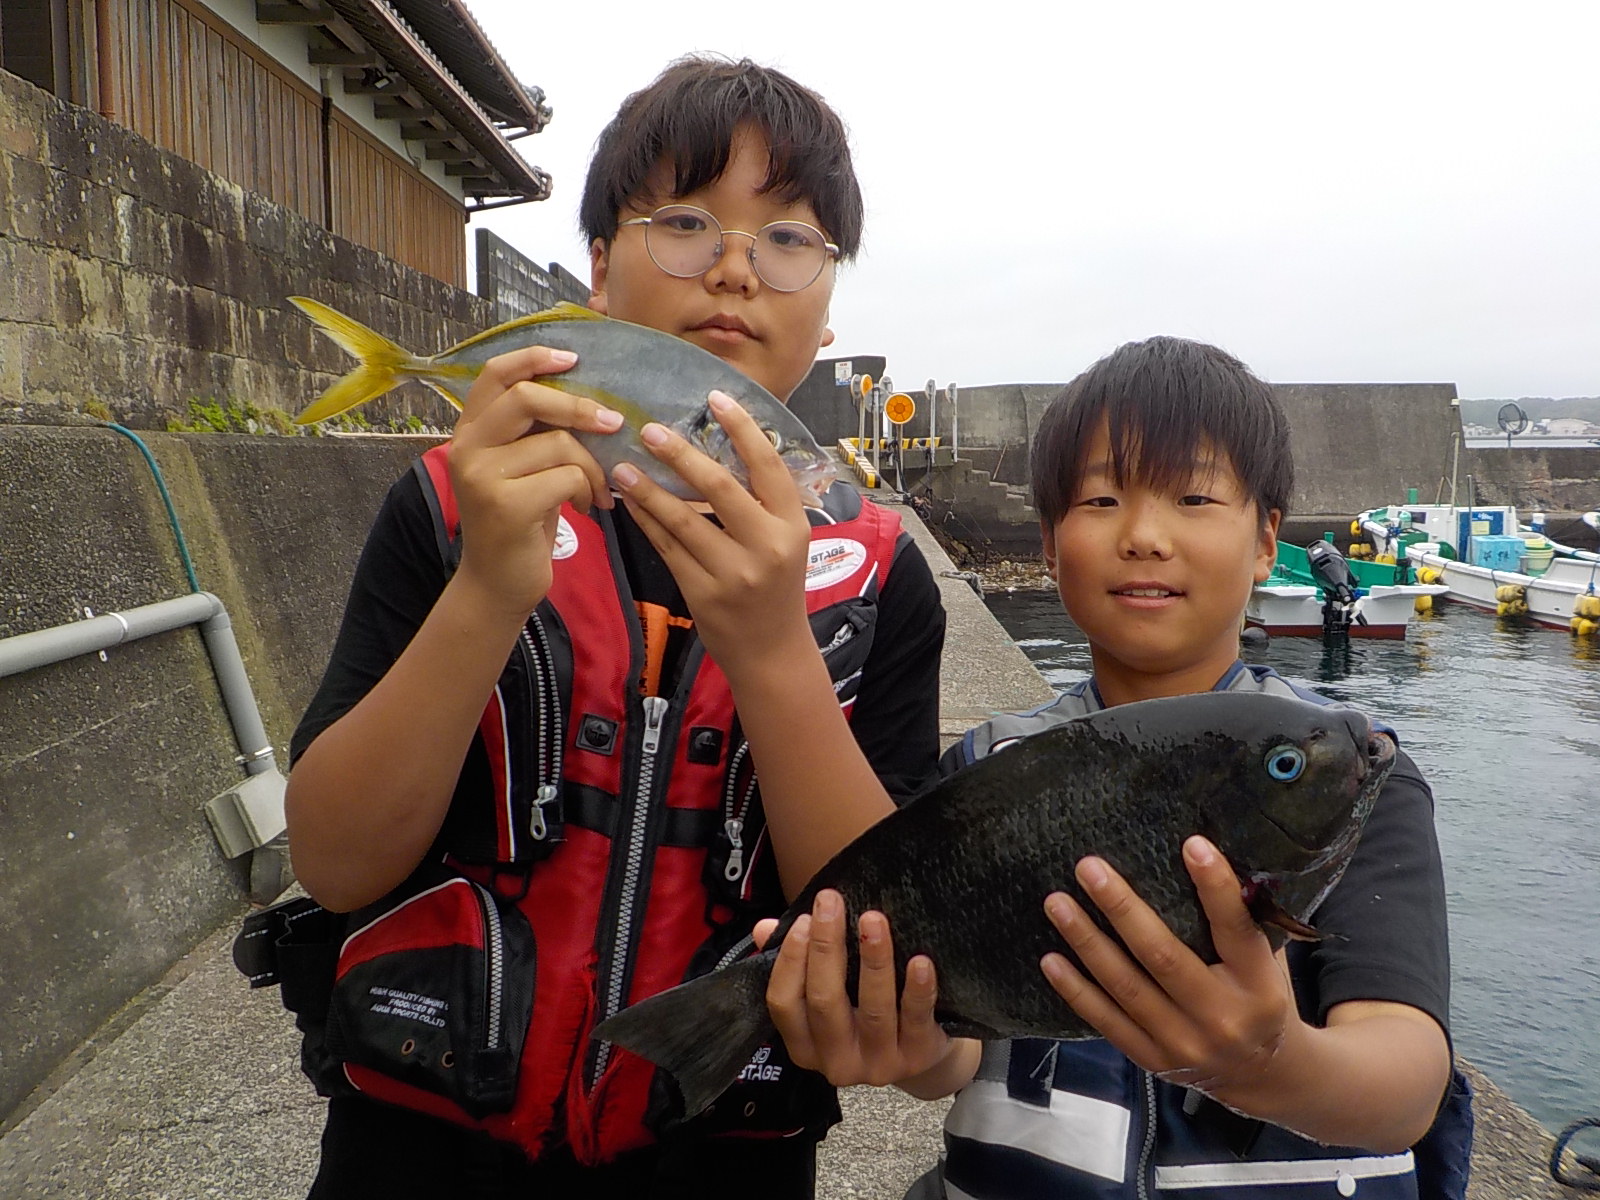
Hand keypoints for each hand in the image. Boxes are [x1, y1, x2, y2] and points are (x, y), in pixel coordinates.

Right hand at [449, 346, 622, 616]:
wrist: (498, 584)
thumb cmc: (521, 522)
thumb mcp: (523, 468)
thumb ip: (536, 432)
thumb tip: (591, 395)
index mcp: (470, 431)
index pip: (495, 375)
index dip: (533, 357)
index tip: (573, 357)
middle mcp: (468, 448)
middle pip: (528, 398)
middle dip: (579, 407)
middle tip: (613, 423)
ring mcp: (482, 476)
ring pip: (557, 442)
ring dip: (592, 466)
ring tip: (597, 490)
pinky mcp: (505, 505)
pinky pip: (567, 476)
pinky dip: (588, 490)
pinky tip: (586, 508)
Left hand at [609, 391, 812, 675]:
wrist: (772, 652)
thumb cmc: (776, 588)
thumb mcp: (786, 541)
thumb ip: (762, 502)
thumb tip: (724, 445)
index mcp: (793, 525)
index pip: (768, 465)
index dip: (742, 428)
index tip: (715, 397)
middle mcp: (768, 546)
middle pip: (719, 487)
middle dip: (681, 454)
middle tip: (650, 429)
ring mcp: (734, 573)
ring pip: (683, 520)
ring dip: (649, 489)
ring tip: (623, 466)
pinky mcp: (703, 593)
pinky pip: (668, 548)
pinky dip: (647, 521)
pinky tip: (629, 502)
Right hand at [757, 890, 952, 1088]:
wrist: (919, 1051)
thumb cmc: (862, 1010)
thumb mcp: (826, 991)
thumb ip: (795, 959)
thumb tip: (765, 927)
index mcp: (804, 1044)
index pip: (784, 1003)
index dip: (791, 960)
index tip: (804, 918)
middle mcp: (836, 1061)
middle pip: (824, 1002)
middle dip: (826, 947)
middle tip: (830, 903)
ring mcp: (878, 1063)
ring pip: (873, 1010)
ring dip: (873, 961)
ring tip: (872, 920)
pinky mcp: (917, 1057)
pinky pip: (917, 1021)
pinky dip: (918, 990)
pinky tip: (920, 961)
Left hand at [1039, 836, 1295, 1095]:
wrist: (1263, 1074)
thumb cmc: (1259, 997)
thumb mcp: (1267, 962)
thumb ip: (1241, 922)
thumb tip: (1202, 855)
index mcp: (1258, 983)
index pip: (1235, 928)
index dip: (1214, 887)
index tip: (1192, 844)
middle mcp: (1222, 1016)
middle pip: (1162, 956)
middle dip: (1121, 908)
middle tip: (1088, 867)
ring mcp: (1184, 1043)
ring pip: (1125, 987)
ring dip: (1086, 941)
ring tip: (1057, 903)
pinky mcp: (1153, 1060)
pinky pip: (1107, 1021)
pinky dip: (1076, 990)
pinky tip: (1050, 960)